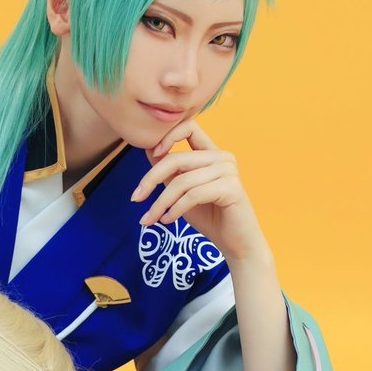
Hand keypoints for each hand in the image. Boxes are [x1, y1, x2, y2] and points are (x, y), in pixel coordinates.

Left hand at [130, 119, 266, 263]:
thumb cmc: (209, 217)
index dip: (167, 136)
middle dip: (151, 179)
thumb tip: (148, 149)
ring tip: (149, 219)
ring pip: (182, 181)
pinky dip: (175, 209)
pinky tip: (167, 221)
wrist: (235, 243)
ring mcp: (228, 171)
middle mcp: (223, 157)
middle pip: (177, 158)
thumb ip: (169, 172)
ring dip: (161, 203)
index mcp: (212, 153)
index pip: (189, 127)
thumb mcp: (182, 191)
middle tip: (136, 198)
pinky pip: (193, 195)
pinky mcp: (231, 188)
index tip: (152, 155)